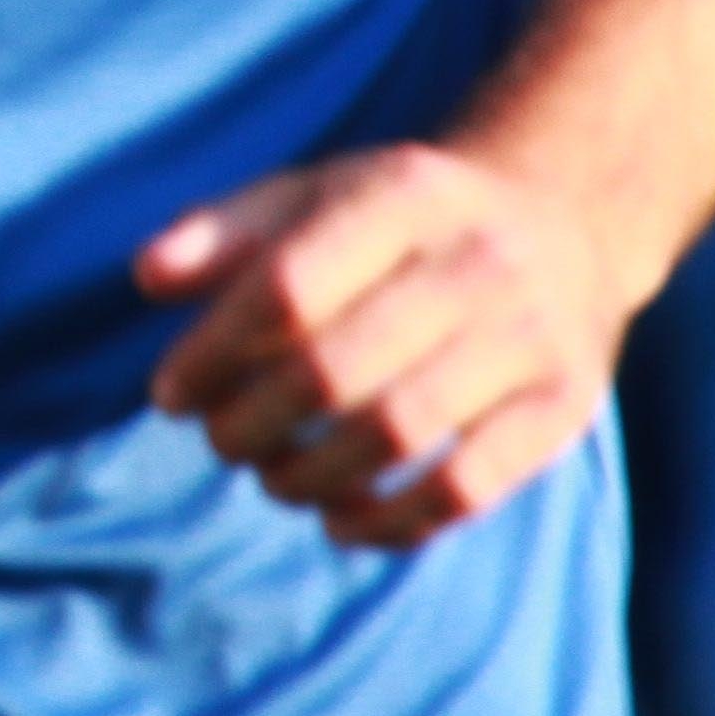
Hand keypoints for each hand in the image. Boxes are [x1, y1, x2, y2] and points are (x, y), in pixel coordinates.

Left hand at [135, 141, 633, 547]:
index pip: (285, 285)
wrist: (565, 216)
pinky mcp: (567, 406)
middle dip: (252, 423)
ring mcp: (532, 335)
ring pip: (398, 433)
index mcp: (402, 194)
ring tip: (273, 478)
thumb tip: (148, 277)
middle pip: (333, 368)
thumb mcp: (314, 194)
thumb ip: (224, 231)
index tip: (170, 395)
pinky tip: (341, 520)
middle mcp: (478, 261)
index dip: (212, 351)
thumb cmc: (399, 218)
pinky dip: (392, 521)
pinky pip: (470, 487)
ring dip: (311, 476)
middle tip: (221, 442)